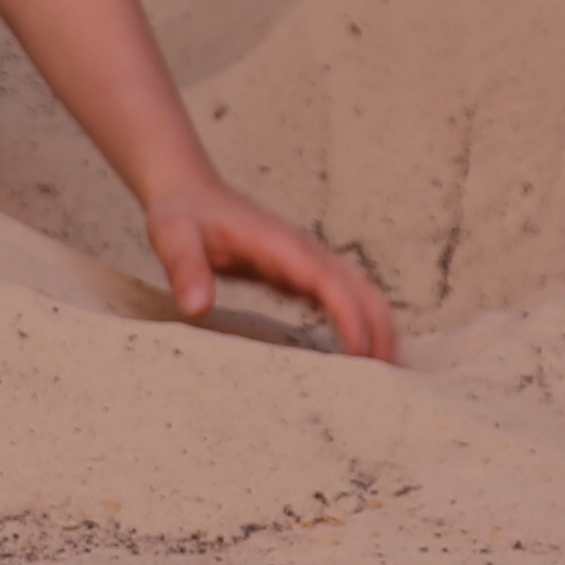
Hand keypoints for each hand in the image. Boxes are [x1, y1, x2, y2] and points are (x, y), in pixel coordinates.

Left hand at [143, 178, 402, 366]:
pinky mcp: (296, 271)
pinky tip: (361, 350)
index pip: (326, 280)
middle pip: (356, 285)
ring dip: (375, 321)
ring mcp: (303, 260)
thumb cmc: (181, 215)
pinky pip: (336, 295)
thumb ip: (185, 270)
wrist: (187, 193)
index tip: (361, 350)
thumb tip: (197, 308)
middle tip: (391, 371)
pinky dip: (356, 318)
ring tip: (389, 366)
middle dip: (378, 323)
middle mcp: (301, 251)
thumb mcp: (173, 239)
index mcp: (279, 244)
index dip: (348, 313)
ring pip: (355, 289)